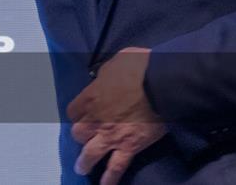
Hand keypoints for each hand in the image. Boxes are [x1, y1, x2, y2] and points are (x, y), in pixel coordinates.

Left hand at [67, 47, 166, 184]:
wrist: (161, 82)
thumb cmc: (139, 66)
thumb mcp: (114, 62)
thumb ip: (104, 75)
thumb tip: (103, 80)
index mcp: (91, 96)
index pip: (73, 111)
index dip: (78, 114)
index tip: (83, 114)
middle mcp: (96, 119)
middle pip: (78, 133)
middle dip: (81, 135)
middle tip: (86, 137)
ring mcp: (111, 135)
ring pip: (90, 154)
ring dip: (85, 162)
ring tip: (82, 169)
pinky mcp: (129, 146)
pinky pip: (116, 166)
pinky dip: (110, 178)